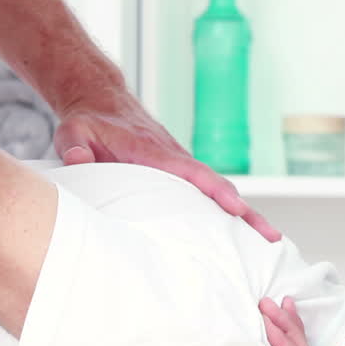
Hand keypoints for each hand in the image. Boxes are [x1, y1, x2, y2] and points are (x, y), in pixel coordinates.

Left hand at [53, 96, 280, 242]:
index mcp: (155, 151)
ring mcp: (180, 167)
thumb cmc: (89, 121)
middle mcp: (176, 159)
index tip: (237, 209)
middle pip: (218, 186)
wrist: (101, 101)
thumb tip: (78, 160)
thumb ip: (74, 146)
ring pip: (217, 192)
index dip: (216, 191)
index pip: (192, 172)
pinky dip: (226, 211)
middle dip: (247, 212)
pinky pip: (207, 194)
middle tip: (271, 238)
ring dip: (243, 216)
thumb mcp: (73, 130)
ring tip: (267, 244)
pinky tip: (237, 236)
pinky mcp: (179, 175)